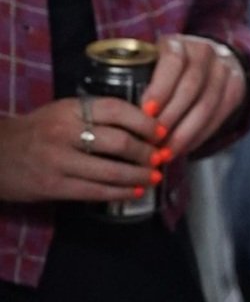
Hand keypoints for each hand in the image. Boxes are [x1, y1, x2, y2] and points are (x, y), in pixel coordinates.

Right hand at [0, 96, 157, 202]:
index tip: (161, 129)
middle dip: (145, 151)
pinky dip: (118, 192)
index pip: (117, 109)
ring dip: (138, 175)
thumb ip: (95, 114)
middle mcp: (67, 133)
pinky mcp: (52, 187)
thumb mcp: (63, 110)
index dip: (144, 121)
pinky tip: (134, 192)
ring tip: (155, 177)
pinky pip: (93, 191)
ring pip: (109, 170)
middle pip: (118, 142)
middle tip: (162, 156)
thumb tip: (139, 120)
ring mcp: (59, 162)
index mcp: (72, 109)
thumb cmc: (36, 129)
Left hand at [142, 34, 247, 159]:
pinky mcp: (236, 87)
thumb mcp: (149, 64)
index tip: (146, 112)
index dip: (160, 87)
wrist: (207, 61)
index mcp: (178, 42)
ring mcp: (224, 68)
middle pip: (191, 86)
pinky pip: (220, 114)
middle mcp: (205, 51)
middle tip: (152, 142)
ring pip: (207, 103)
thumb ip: (135, 80)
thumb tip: (113, 115)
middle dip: (170, 118)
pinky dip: (201, 135)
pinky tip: (184, 149)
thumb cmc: (165, 71)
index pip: (173, 61)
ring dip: (185, 132)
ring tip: (165, 153)